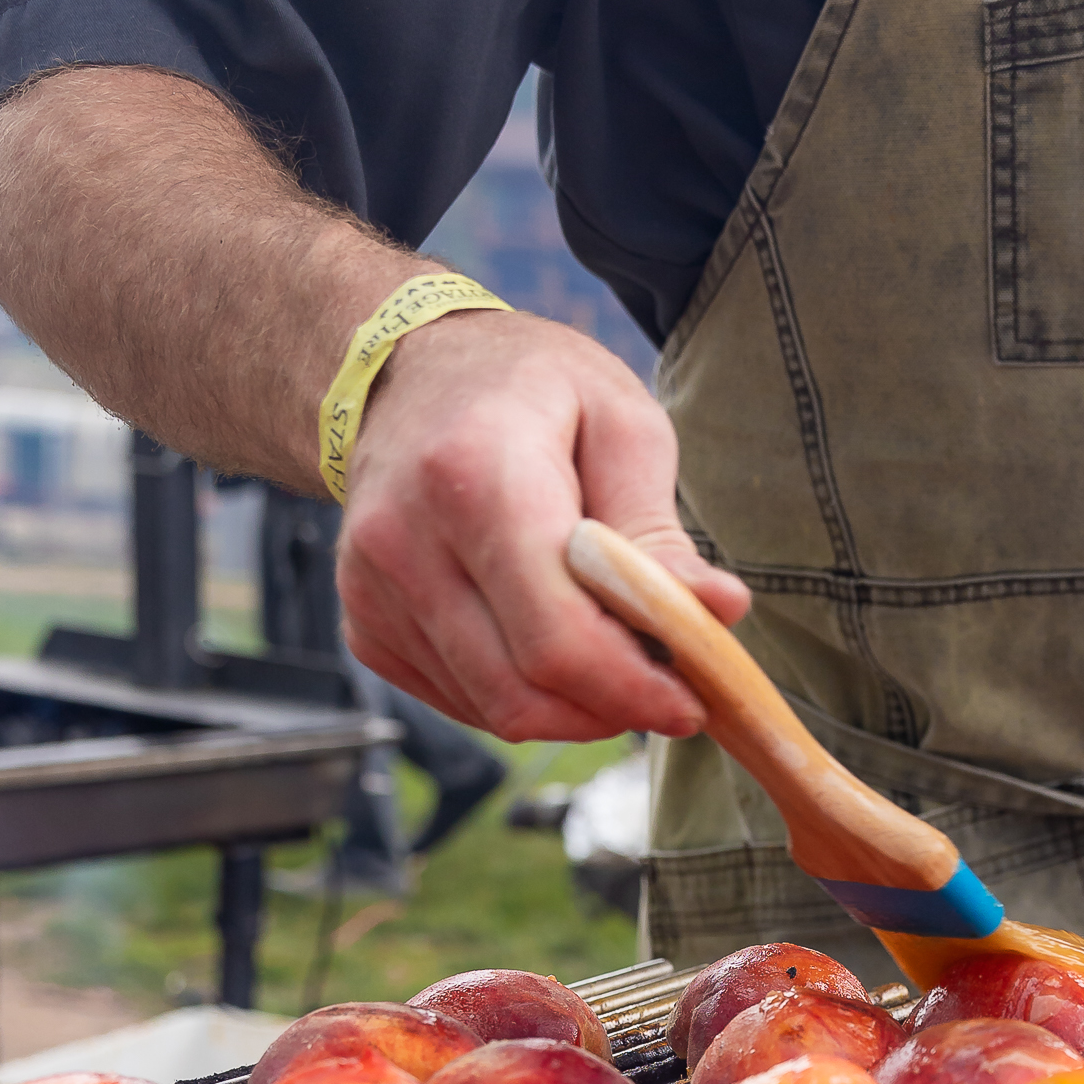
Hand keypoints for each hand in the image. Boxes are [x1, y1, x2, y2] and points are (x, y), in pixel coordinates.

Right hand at [336, 307, 747, 740]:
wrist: (403, 373)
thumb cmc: (526, 388)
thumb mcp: (619, 422)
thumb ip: (659, 528)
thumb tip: (718, 612)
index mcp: (475, 476)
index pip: (558, 636)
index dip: (633, 687)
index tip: (691, 701)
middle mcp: (405, 541)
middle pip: (524, 691)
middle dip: (610, 708)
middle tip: (666, 690)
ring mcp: (374, 591)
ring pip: (495, 709)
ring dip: (572, 708)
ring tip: (616, 660)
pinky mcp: (365, 625)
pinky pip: (463, 700)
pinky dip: (523, 694)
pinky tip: (549, 645)